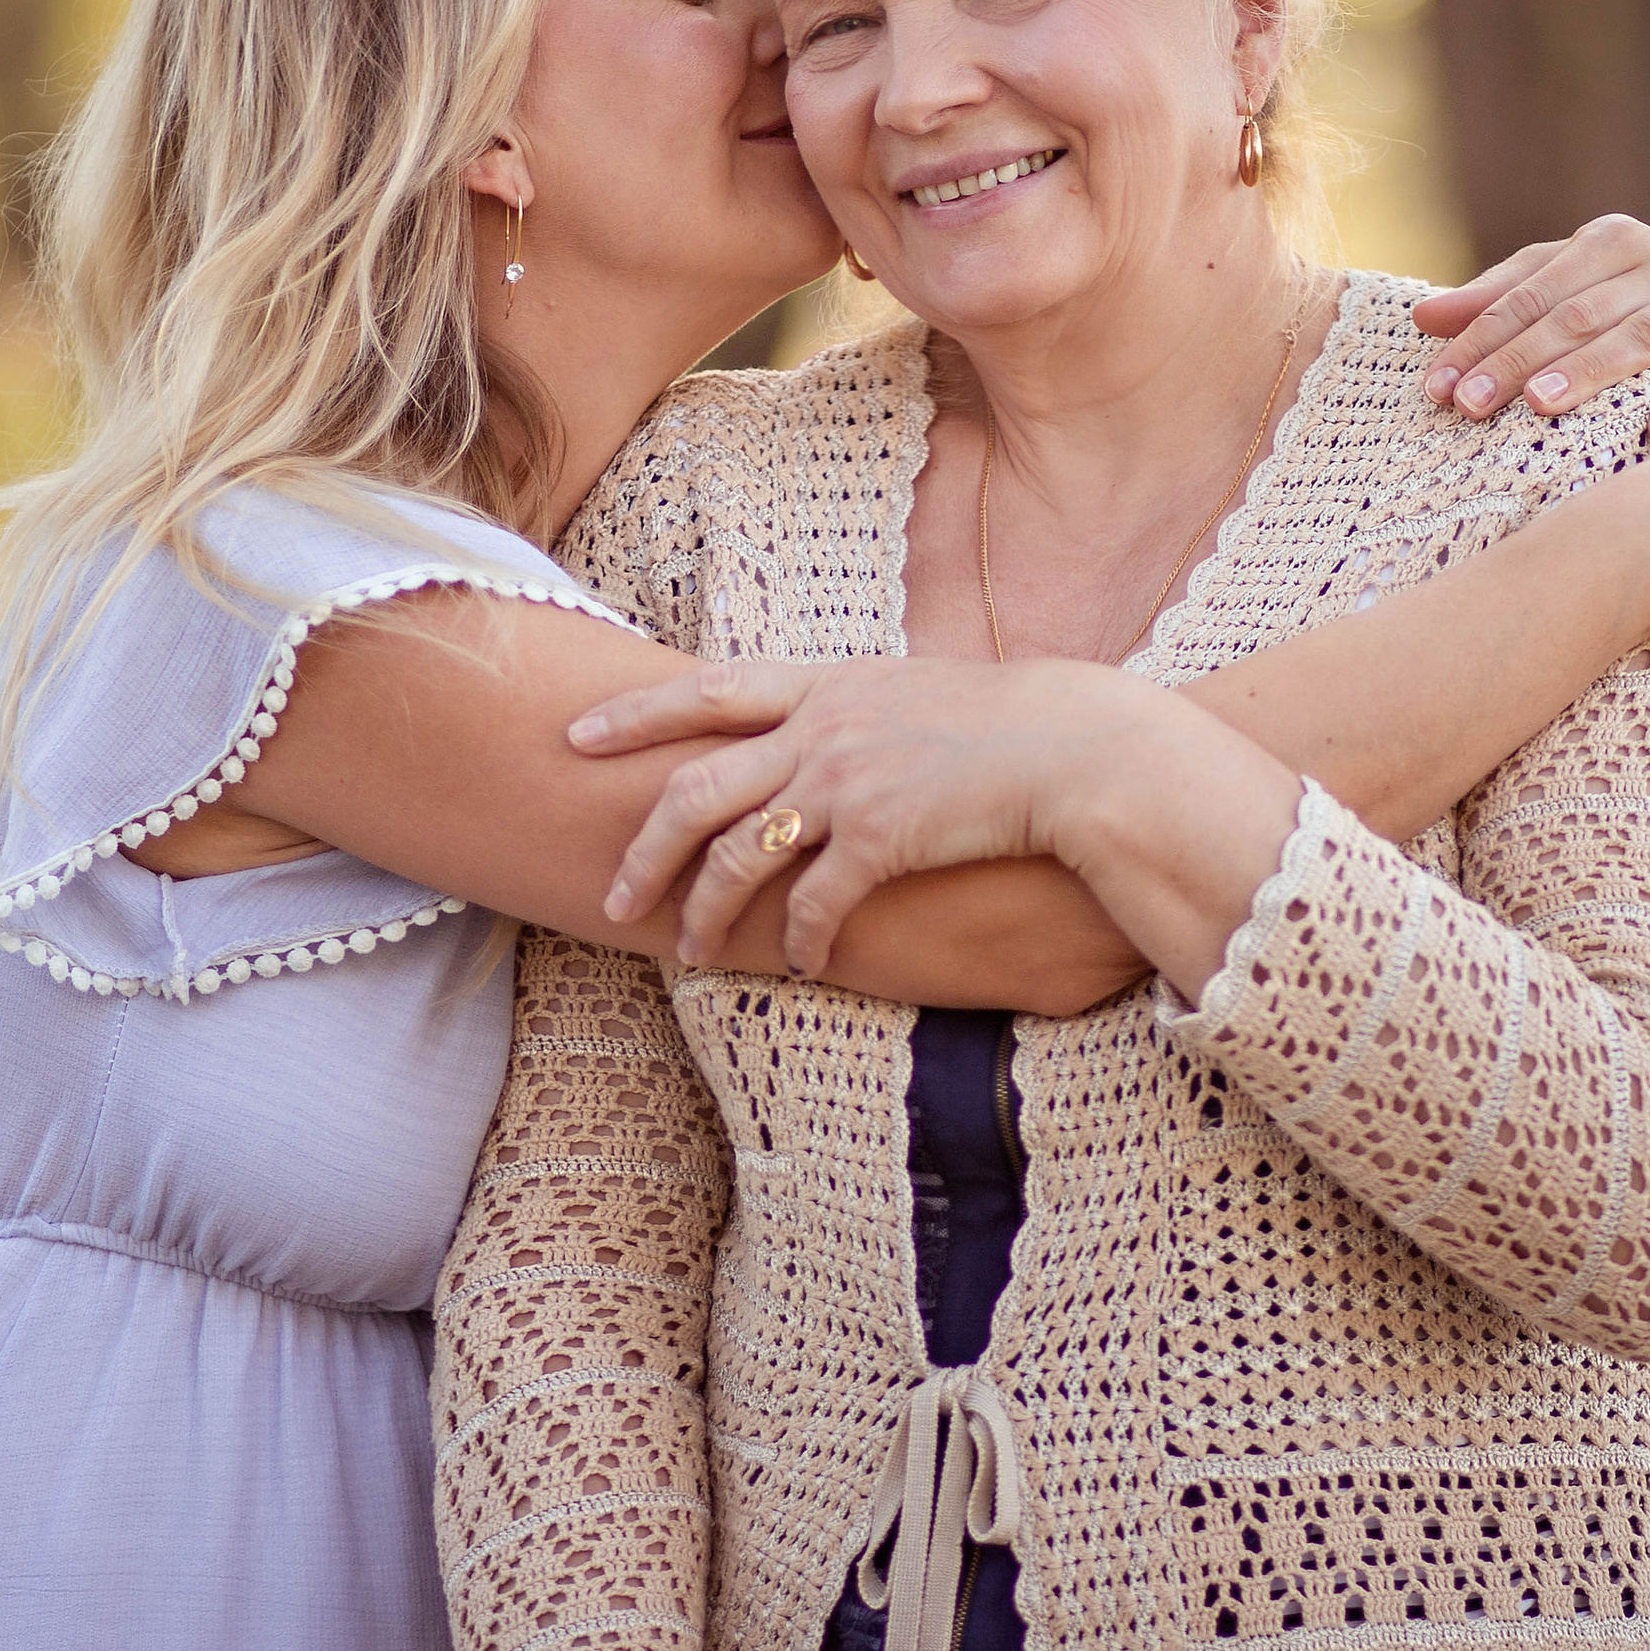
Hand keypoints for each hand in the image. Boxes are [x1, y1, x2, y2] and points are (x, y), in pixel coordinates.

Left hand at [574, 653, 1154, 977]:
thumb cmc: (1004, 724)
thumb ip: (848, 709)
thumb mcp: (910, 691)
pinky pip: (813, 903)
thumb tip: (811, 731)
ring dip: (705, 912)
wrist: (1074, 747)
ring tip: (691, 951)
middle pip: (695, 789)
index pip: (706, 690)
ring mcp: (848, 781)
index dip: (634, 714)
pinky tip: (800, 966)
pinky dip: (798, 942)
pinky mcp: (882, 836)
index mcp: (825, 685)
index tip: (575, 735)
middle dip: (642, 849)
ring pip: (737, 855)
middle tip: (614, 896)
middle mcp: (822, 728)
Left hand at [1413, 217, 1649, 436]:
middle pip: (1580, 314)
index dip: (1481, 339)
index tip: (1437, 387)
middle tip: (1470, 406)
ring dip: (1591, 370)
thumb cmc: (1610, 311)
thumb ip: (1494, 302)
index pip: (1534, 292)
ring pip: (1643, 336)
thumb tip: (1420, 316)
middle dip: (1518, 360)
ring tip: (1541, 403)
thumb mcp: (1553, 294)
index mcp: (1615, 239)